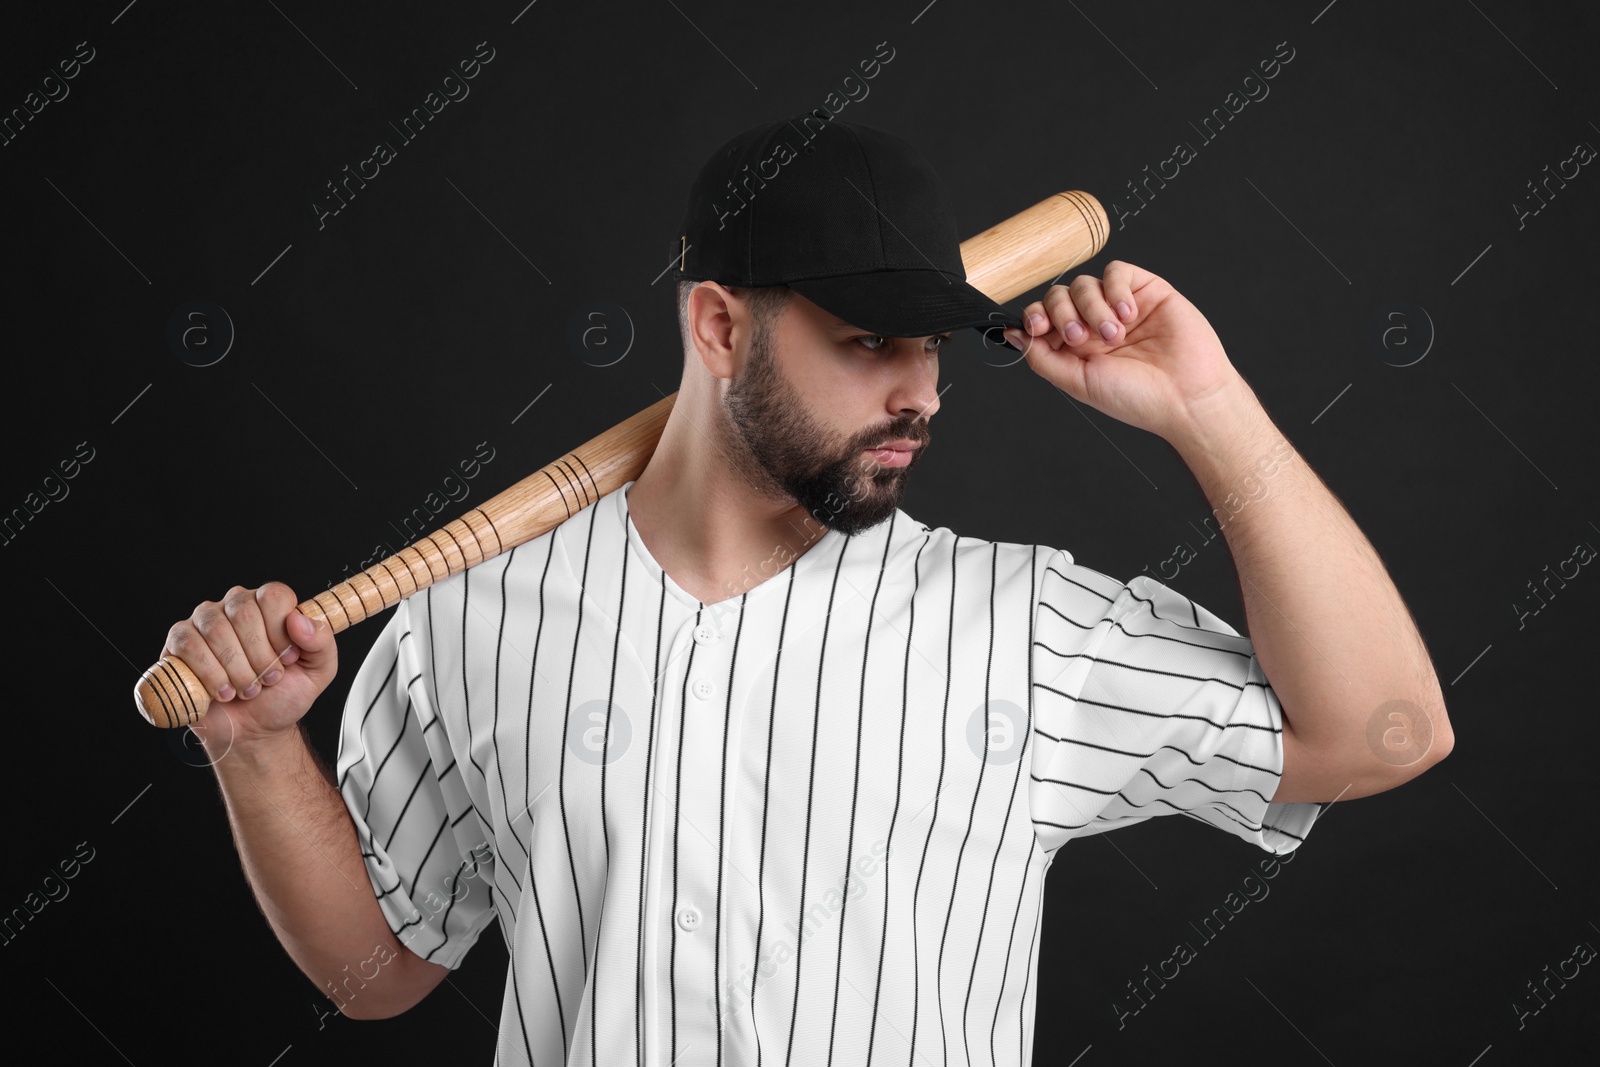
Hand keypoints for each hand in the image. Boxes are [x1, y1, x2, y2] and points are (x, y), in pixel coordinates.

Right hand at [161, 582, 337, 750]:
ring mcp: (203, 623)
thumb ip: (321, 643)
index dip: (280, 632)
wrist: (253, 731)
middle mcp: (235, 607)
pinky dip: (209, 675)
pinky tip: (222, 691)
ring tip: (246, 689)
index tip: (286, 658)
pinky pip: (187, 645)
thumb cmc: (283, 696)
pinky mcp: (178, 644)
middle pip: (244, 612)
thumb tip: (299, 620)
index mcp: (269, 606)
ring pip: (215, 630)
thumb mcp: (318, 672)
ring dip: (236, 670)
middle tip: (267, 679)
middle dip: (260, 657)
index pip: (273, 596)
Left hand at [1002, 260, 1245, 442]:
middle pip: (1058, 296)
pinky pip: (1117, 271)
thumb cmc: (1138, 398)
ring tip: (1114, 334)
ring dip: (1093, 307)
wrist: (1186, 397)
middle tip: (1081, 338)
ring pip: (1085, 283)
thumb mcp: (1077, 383)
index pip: (1042, 317)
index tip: (1038, 329)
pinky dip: (1115, 289)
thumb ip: (1041, 358)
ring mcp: (1119, 305)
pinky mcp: (1146, 290)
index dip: (1035, 317)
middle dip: (1062, 314)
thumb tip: (1011, 334)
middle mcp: (1094, 324)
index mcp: (1075, 347)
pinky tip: (1128, 314)